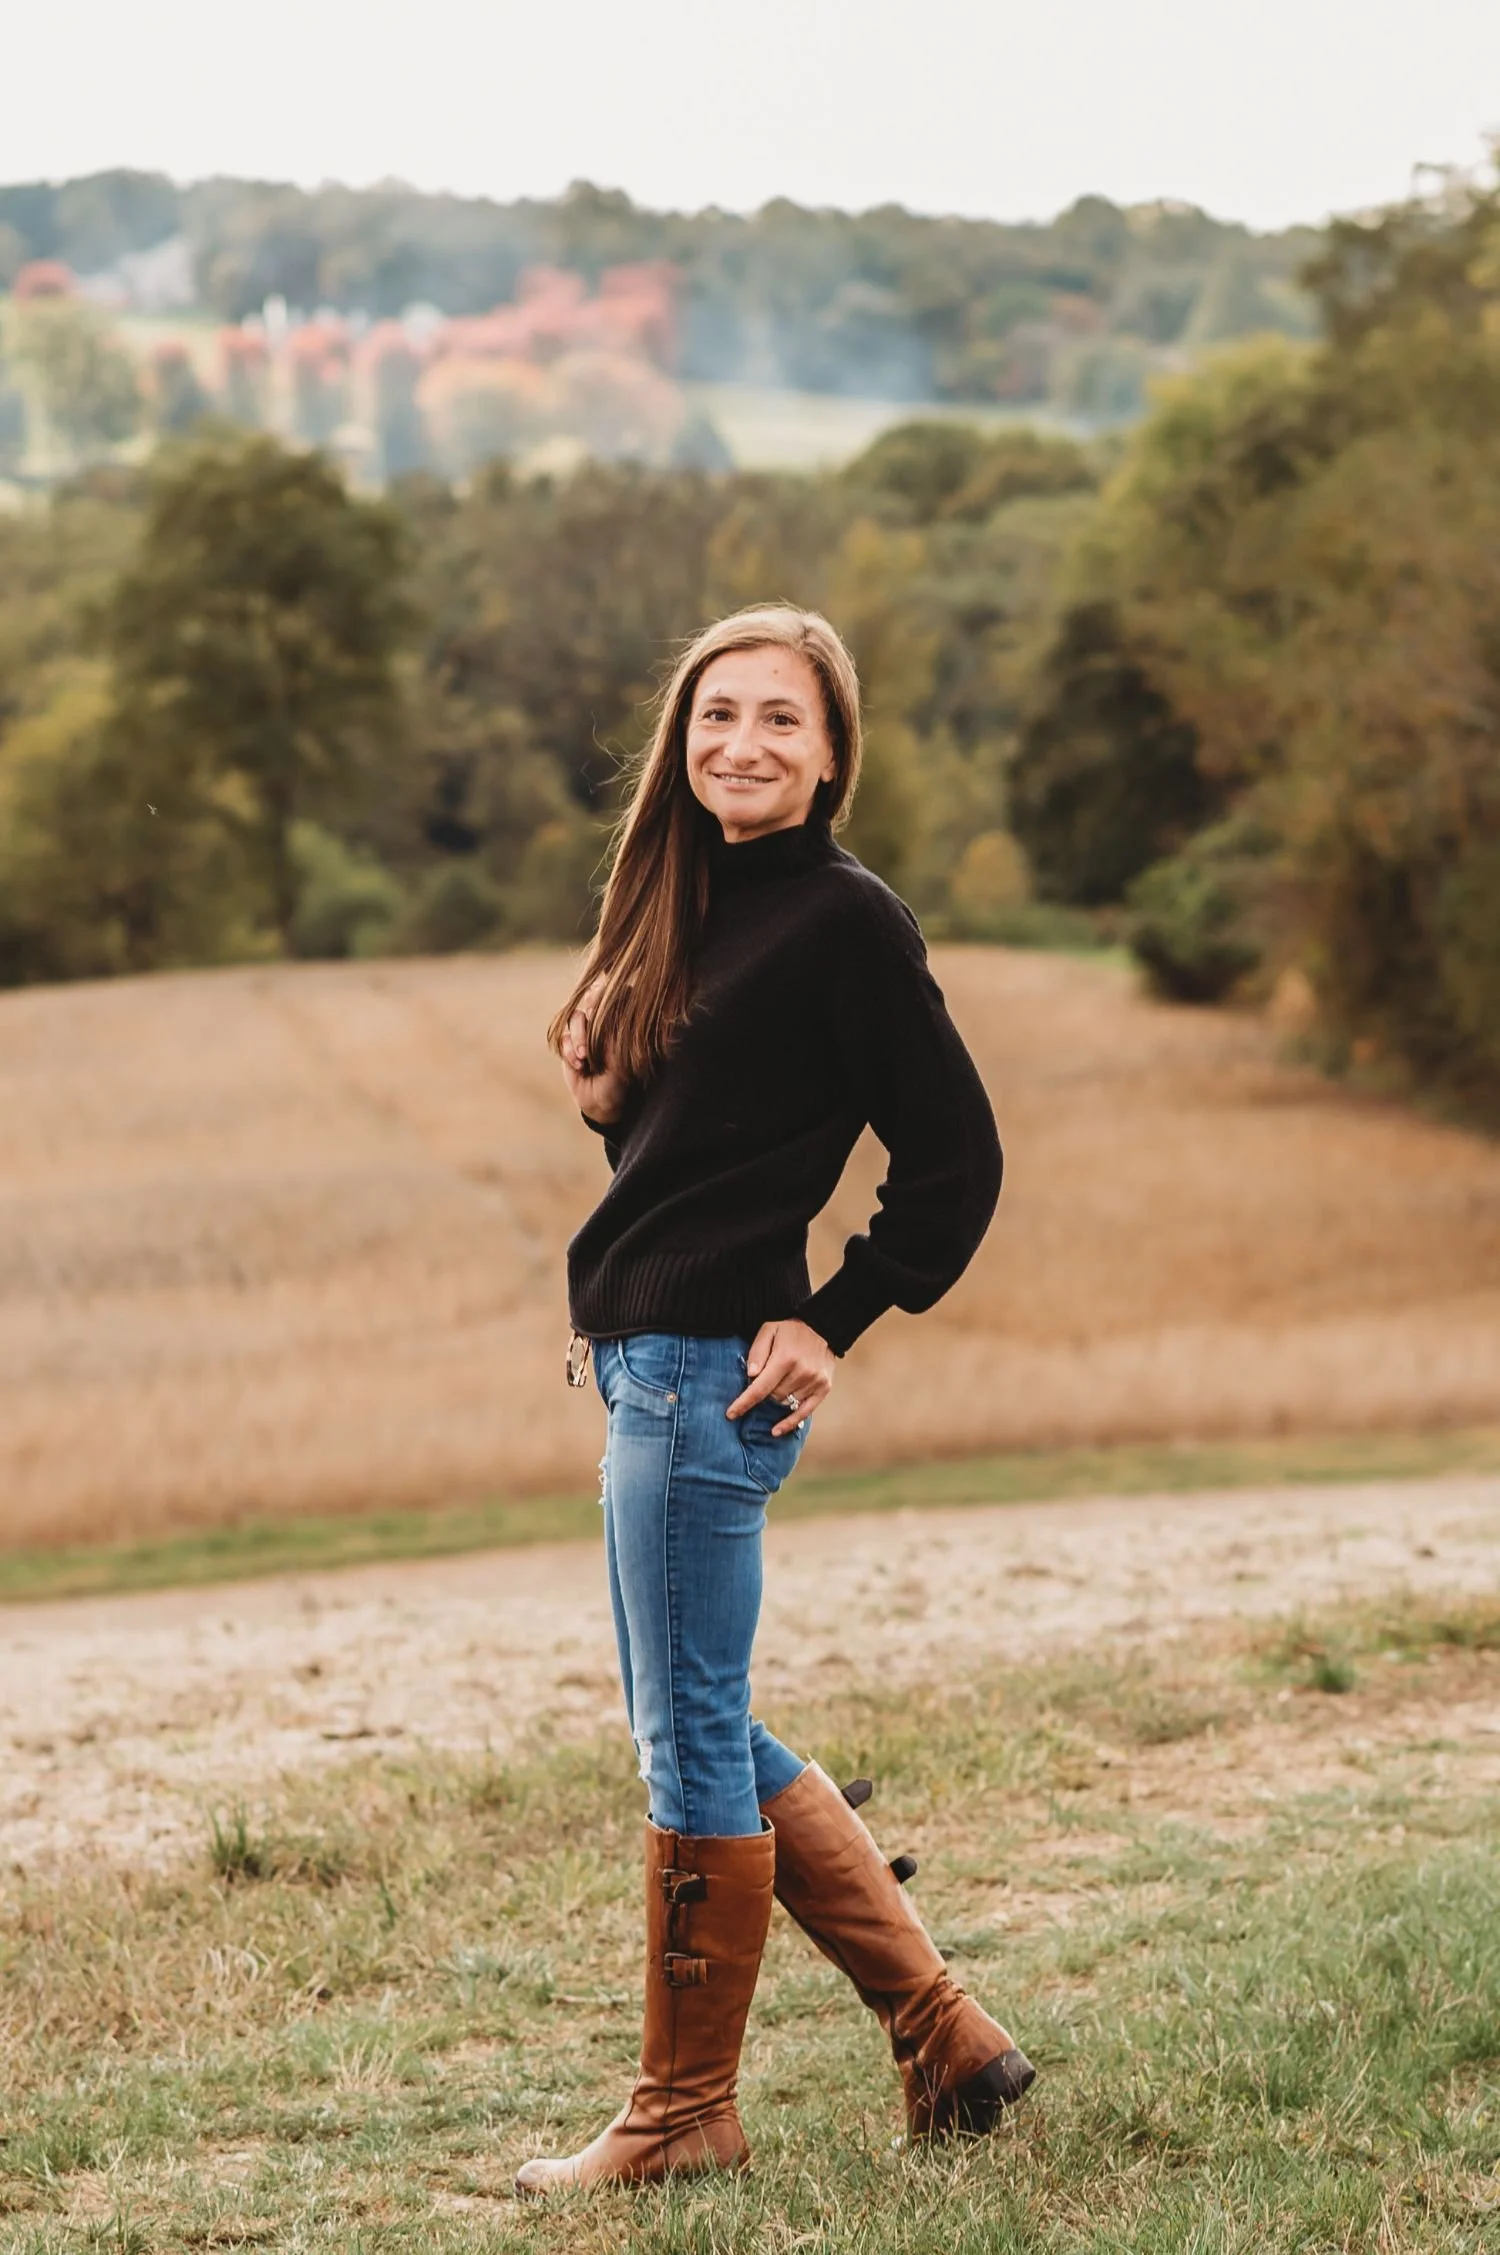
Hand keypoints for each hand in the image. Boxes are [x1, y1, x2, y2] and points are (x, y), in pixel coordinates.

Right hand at [560, 976, 628, 1126]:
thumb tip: (615, 1005)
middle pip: (590, 1001)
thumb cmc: (620, 1080)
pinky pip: (563, 1038)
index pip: (614, 995)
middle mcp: (601, 1022)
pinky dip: (569, 1051)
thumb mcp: (621, 1057)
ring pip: (575, 1018)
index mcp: (619, 1021)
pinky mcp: (569, 1045)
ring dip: (578, 1037)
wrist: (602, 1103)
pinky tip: (579, 1066)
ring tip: (584, 1058)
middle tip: (591, 1029)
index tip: (603, 1004)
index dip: (606, 995)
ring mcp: (584, 1033)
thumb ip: (615, 1032)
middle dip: (589, 1018)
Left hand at [727, 1318, 834, 1436]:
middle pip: (772, 1397)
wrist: (822, 1326)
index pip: (760, 1388)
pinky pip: (804, 1411)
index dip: (744, 1403)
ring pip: (786, 1403)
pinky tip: (776, 1431)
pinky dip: (790, 1422)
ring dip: (776, 1400)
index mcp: (785, 1359)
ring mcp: (814, 1382)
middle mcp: (802, 1372)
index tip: (731, 1414)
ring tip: (777, 1386)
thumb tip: (751, 1374)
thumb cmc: (790, 1330)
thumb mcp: (769, 1331)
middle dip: (763, 1394)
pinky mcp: (824, 1388)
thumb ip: (757, 1352)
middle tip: (762, 1383)